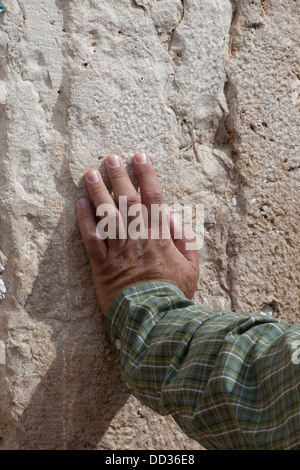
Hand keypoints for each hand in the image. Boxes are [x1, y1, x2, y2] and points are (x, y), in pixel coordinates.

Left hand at [77, 153, 198, 314]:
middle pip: (128, 200)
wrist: (153, 321)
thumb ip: (185, 241)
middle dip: (120, 176)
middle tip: (111, 158)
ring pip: (107, 214)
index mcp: (160, 236)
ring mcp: (118, 250)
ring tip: (91, 173)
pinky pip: (90, 238)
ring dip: (99, 192)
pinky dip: (84, 220)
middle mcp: (138, 237)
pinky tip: (80, 204)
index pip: (153, 198)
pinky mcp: (101, 264)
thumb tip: (172, 219)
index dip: (147, 174)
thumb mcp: (191, 268)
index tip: (140, 157)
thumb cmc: (173, 295)